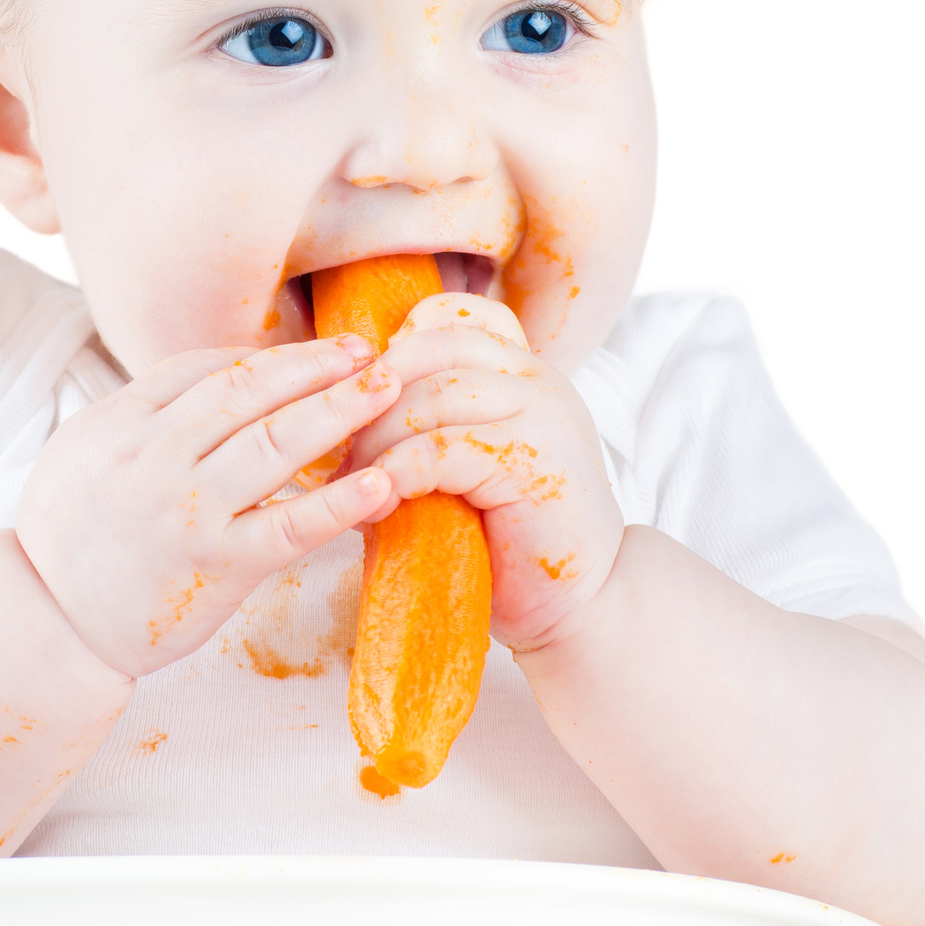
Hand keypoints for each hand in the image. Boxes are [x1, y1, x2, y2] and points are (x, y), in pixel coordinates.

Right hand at [14, 335, 408, 678]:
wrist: (47, 624)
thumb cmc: (68, 538)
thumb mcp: (85, 450)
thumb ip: (142, 413)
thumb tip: (209, 379)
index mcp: (124, 420)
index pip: (208, 368)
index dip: (270, 357)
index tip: (316, 353)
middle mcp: (157, 455)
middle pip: (250, 390)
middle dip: (316, 364)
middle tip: (369, 350)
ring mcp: (190, 509)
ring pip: (276, 442)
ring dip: (339, 409)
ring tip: (387, 389)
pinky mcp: (218, 564)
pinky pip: (290, 526)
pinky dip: (339, 502)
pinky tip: (381, 482)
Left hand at [348, 294, 625, 649]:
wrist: (585, 605)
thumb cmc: (515, 541)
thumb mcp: (473, 465)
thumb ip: (435, 426)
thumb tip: (345, 413)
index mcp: (525, 373)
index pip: (452, 320)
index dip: (397, 349)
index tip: (362, 401)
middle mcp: (539, 381)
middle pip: (434, 349)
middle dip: (373, 395)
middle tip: (339, 445)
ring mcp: (542, 416)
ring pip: (432, 397)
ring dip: (377, 439)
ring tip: (351, 481)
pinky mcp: (531, 462)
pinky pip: (441, 449)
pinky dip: (397, 473)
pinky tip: (379, 505)